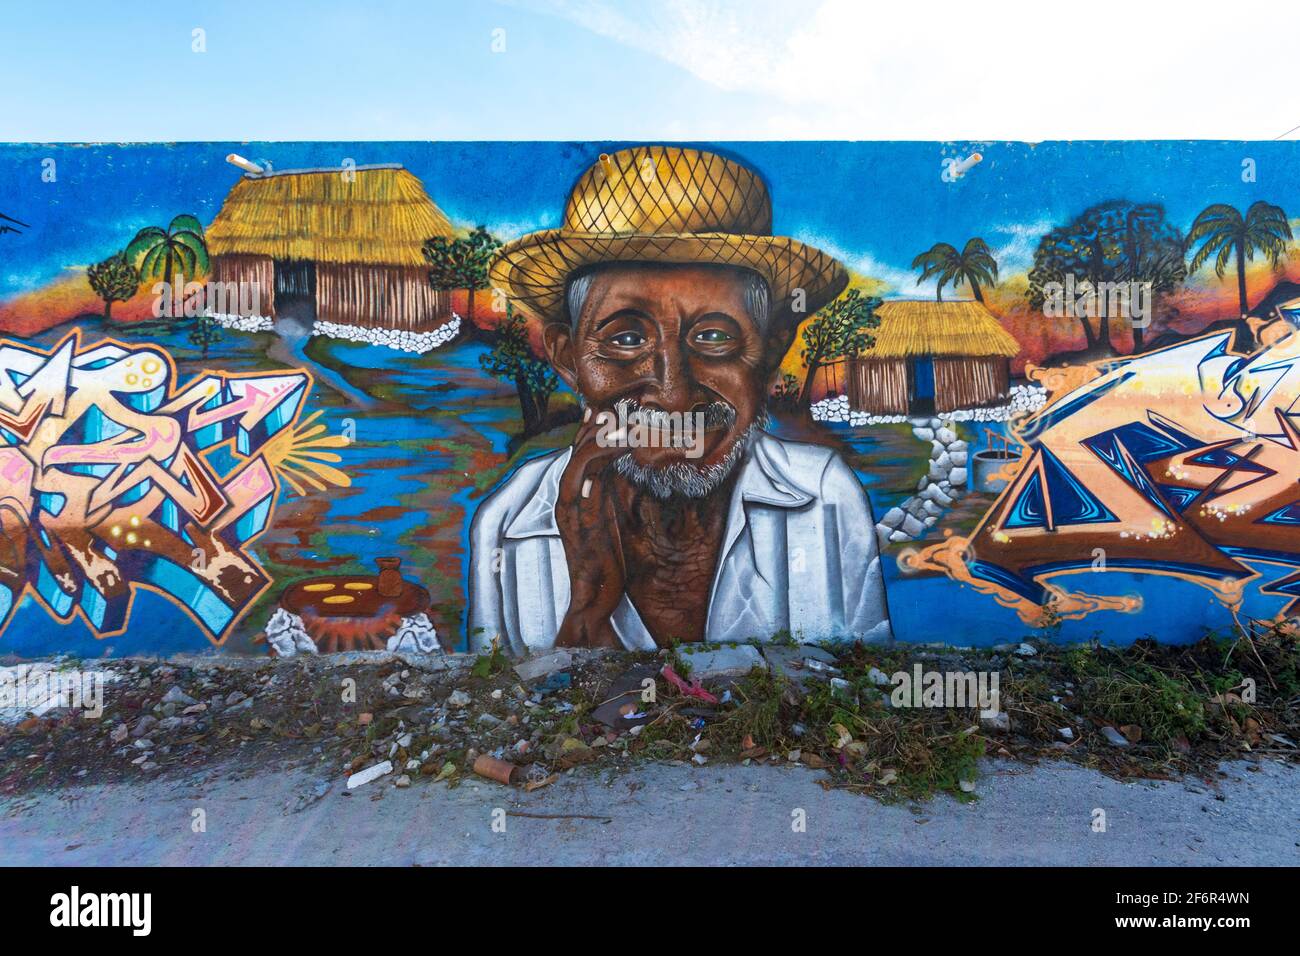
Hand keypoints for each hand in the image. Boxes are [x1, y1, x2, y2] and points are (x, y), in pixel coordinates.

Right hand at [554, 408, 626, 647]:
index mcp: (582, 491)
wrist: (593, 600)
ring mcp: (568, 500)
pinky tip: (622, 440)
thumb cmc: (610, 565)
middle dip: (605, 416)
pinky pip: (582, 471)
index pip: (589, 446)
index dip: (605, 422)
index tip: (626, 402)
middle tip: (629, 396)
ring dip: (604, 428)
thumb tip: (642, 468)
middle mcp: (571, 491)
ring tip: (627, 411)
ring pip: (581, 450)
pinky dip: (601, 451)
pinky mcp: (570, 511)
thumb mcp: (620, 520)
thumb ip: (624, 493)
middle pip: (583, 441)